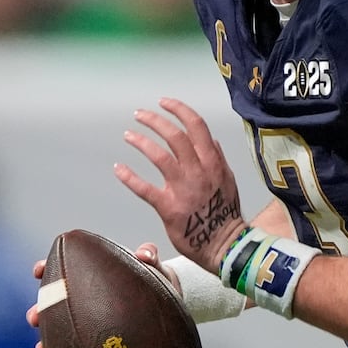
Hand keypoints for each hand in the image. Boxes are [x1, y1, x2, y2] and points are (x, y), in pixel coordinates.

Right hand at [25, 243, 182, 347]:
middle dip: (40, 309)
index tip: (38, 270)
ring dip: (46, 339)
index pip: (64, 268)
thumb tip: (143, 254)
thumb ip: (149, 256)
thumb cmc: (156, 282)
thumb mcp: (153, 268)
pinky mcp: (96, 341)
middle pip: (54, 301)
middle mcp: (85, 297)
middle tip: (33, 318)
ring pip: (58, 328)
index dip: (47, 268)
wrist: (170, 307)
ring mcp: (89, 320)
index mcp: (93, 274)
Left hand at [116, 97, 247, 273]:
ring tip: (128, 134)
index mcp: (213, 163)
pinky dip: (129, 176)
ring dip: (141, 141)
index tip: (164, 102)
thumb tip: (210, 140)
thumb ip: (218, 158)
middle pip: (175, 136)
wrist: (224, 244)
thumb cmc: (225, 213)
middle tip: (140, 115)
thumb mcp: (228, 180)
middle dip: (155, 120)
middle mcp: (199, 172)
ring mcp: (183, 189)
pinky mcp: (169, 208)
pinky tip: (118, 169)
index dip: (179, 109)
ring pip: (159, 156)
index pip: (196, 126)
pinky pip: (145, 189)